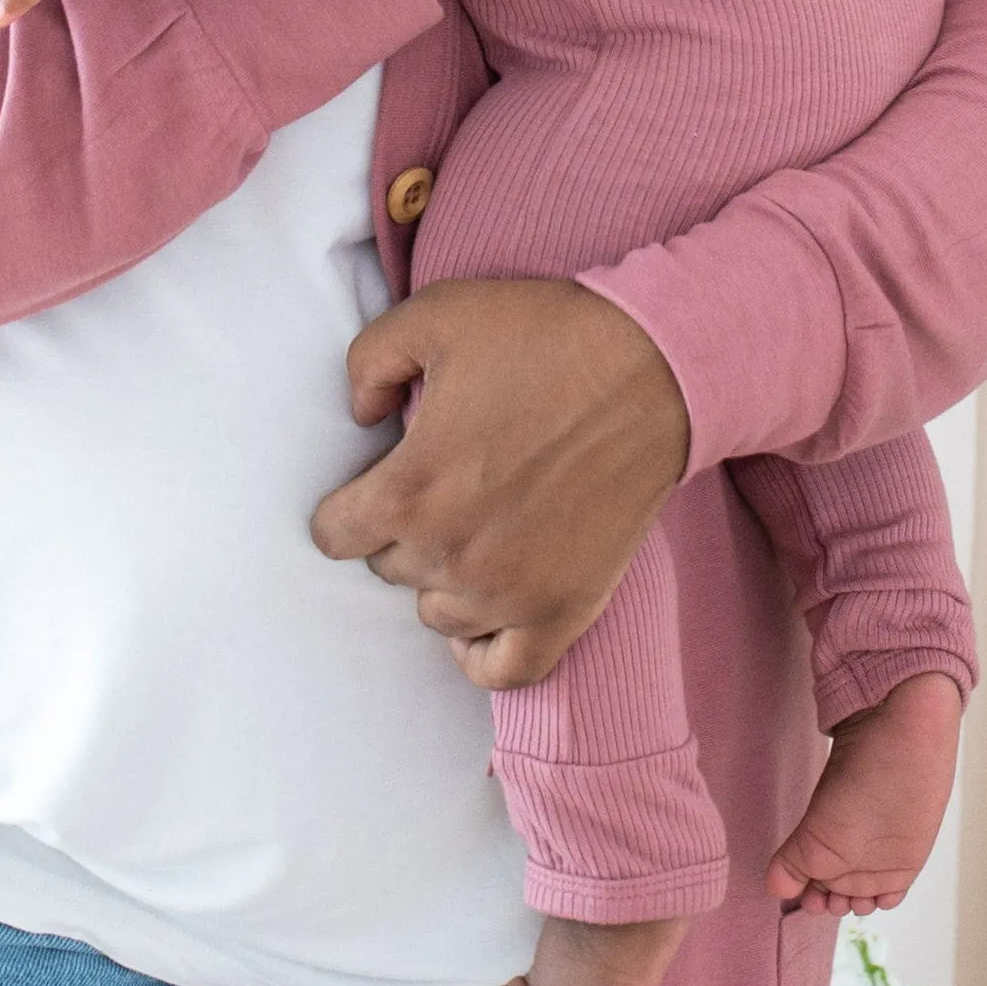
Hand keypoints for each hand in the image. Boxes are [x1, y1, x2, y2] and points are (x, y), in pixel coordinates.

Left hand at [309, 278, 690, 687]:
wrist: (651, 368)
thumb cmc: (542, 336)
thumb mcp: (434, 314)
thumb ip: (370, 361)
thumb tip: (359, 415)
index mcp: (408, 491)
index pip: (335, 534)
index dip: (346, 504)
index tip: (374, 482)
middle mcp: (449, 556)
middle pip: (388, 568)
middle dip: (401, 528)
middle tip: (440, 482)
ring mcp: (509, 594)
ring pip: (437, 613)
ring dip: (442, 576)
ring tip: (471, 526)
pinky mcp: (564, 611)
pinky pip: (502, 671)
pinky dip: (483, 649)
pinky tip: (486, 611)